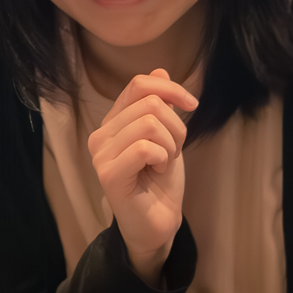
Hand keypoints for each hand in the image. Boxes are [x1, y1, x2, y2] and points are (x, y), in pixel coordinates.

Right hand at [87, 69, 195, 283]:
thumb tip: (160, 70)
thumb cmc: (160, 182)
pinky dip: (163, 159)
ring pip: (151, 124)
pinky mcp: (108, 173)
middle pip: (150, 104)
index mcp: (113, 122)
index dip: (171, 89)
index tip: (192, 106)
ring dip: (171, 146)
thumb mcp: (168, 137)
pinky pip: (146, 148)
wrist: (158, 222)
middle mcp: (101, 134)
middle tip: (172, 152)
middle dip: (176, 128)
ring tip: (164, 164)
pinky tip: (157, 173)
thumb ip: (161, 107)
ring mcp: (101, 154)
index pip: (138, 85)